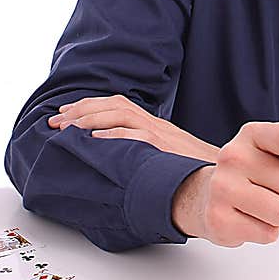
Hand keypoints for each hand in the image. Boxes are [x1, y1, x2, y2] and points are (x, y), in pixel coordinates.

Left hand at [47, 95, 220, 162]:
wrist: (223, 175)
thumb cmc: (196, 172)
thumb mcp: (169, 155)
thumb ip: (147, 151)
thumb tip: (117, 157)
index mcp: (155, 125)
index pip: (117, 104)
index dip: (88, 106)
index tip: (65, 113)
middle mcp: (156, 124)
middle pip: (114, 105)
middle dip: (80, 110)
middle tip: (54, 121)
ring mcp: (161, 134)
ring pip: (120, 114)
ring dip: (89, 119)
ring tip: (66, 128)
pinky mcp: (164, 148)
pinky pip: (135, 136)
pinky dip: (112, 135)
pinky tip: (94, 140)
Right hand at [171, 122, 278, 247]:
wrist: (209, 194)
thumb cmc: (252, 172)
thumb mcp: (273, 148)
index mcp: (252, 134)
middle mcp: (233, 157)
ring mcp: (223, 188)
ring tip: (267, 205)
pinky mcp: (219, 220)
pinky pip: (269, 233)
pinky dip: (266, 230)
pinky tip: (250, 218)